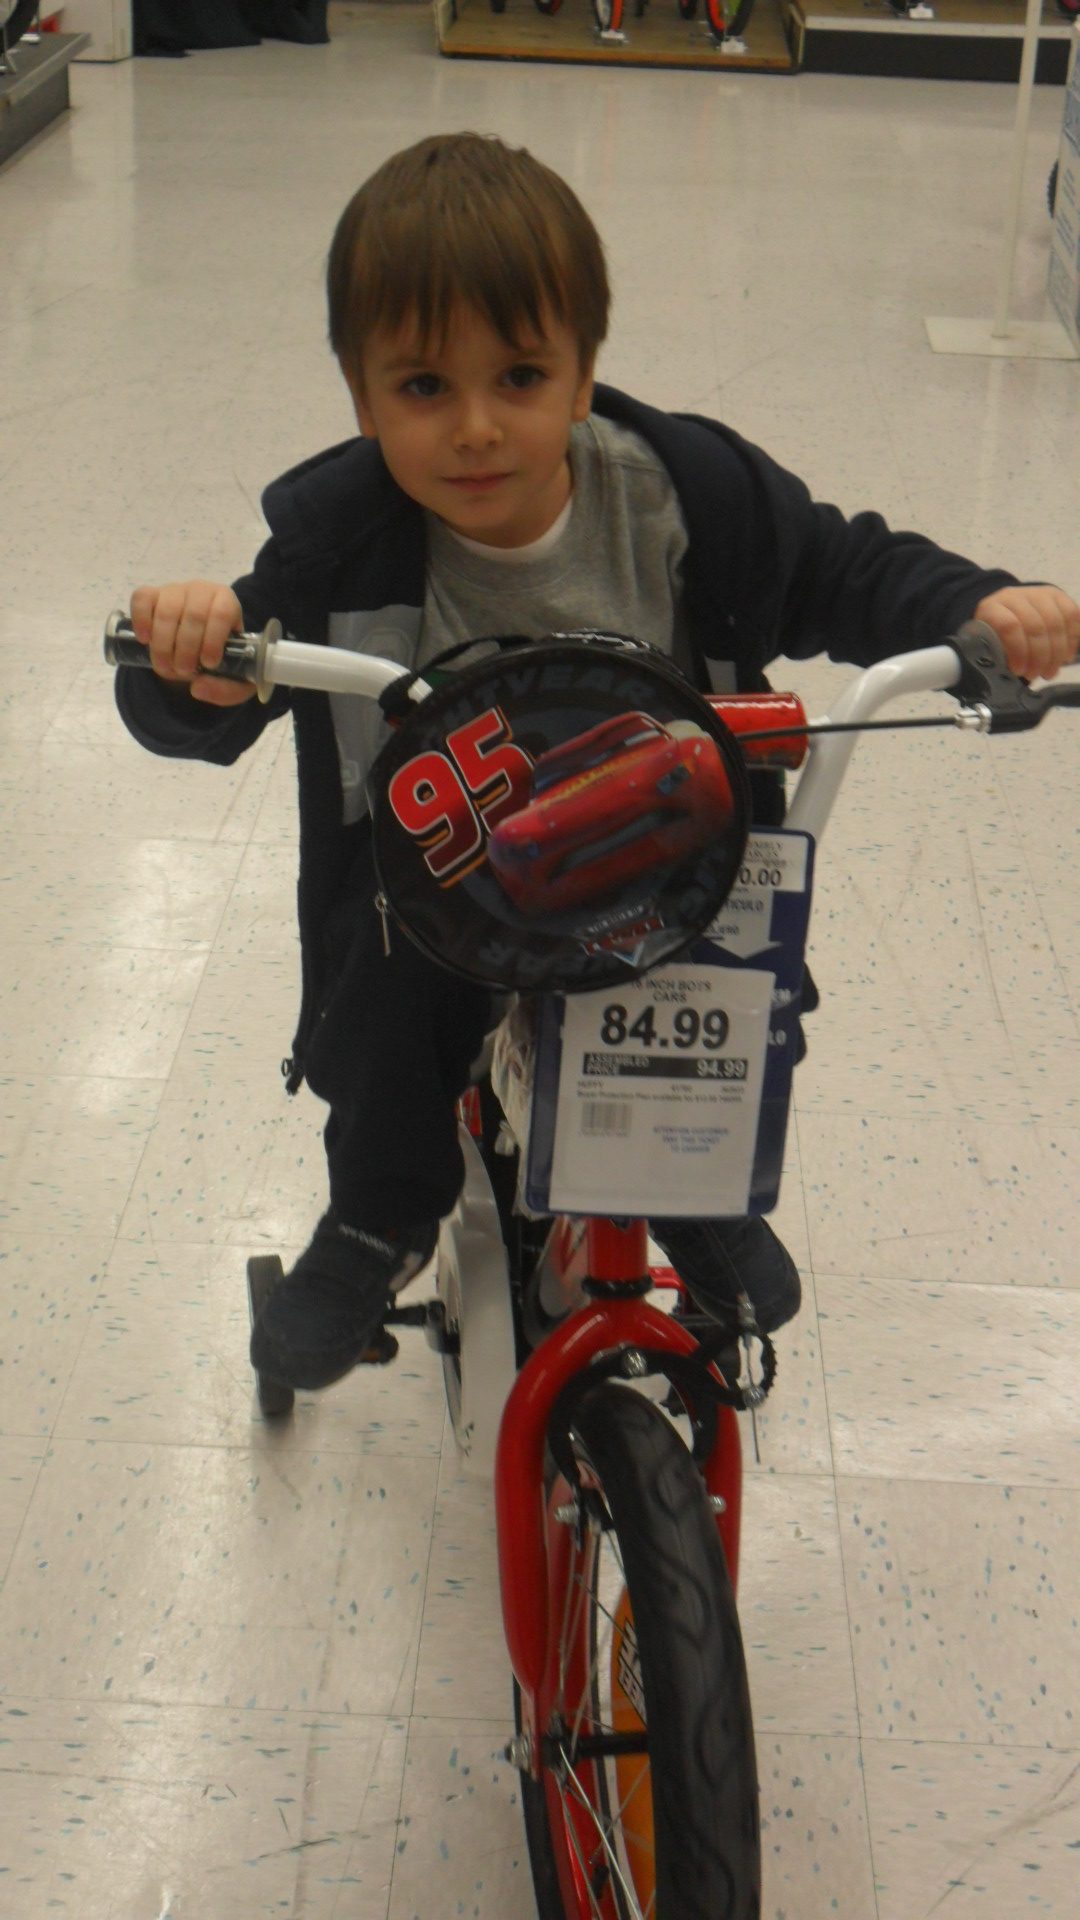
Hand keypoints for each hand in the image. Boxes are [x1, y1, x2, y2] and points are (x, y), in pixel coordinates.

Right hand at [129, 581, 255, 705]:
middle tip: (184, 671)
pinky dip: (141, 620)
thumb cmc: (220, 656)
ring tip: (165, 667)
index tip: (209, 663)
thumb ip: (227, 690)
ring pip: (167, 611)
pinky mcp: (152, 594)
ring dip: (163, 645)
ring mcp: (174, 590)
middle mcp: (202, 590)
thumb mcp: (235, 678)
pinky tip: (145, 641)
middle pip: (194, 615)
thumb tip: (197, 688)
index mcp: (227, 602)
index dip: (214, 639)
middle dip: (186, 649)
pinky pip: (142, 599)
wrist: (197, 644)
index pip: (222, 612)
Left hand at [973, 585, 1079, 680]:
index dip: (1018, 651)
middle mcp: (1016, 596)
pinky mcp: (1057, 595)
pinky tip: (1064, 657)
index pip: (1009, 626)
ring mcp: (1038, 593)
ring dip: (1056, 653)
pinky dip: (1071, 640)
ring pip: (1056, 622)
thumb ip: (997, 657)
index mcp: (992, 608)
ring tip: (1050, 671)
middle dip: (1039, 657)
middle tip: (1037, 675)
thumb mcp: (988, 647)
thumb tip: (1010, 677)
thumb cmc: (996, 638)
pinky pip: (1072, 616)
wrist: (1009, 613)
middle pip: (1036, 627)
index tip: (1019, 671)